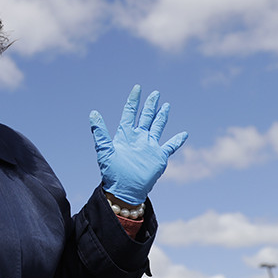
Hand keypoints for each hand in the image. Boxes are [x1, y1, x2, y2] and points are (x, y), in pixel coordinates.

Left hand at [89, 85, 187, 204]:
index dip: (134, 100)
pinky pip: (170, 146)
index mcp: (125, 135)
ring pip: (157, 127)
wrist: (124, 190)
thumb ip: (100, 132)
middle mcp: (138, 138)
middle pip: (145, 117)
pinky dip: (177, 140)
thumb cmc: (112, 172)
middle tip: (155, 93)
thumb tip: (93, 113)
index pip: (130, 112)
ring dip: (161, 116)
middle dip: (150, 105)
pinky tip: (184, 134)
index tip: (137, 88)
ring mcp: (149, 146)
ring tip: (166, 105)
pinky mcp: (159, 156)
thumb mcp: (104, 150)